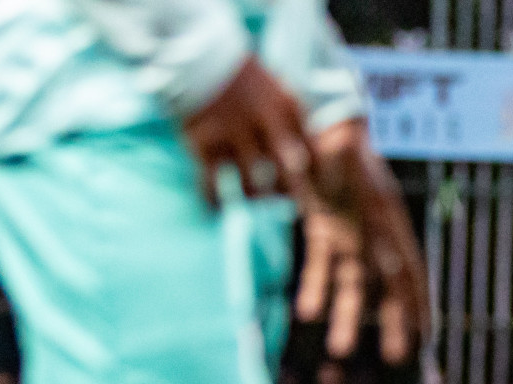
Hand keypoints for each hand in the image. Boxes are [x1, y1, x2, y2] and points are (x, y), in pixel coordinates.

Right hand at [182, 56, 311, 201]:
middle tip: (289, 202)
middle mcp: (264, 122)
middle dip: (290, 194)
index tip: (318, 190)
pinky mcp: (203, 141)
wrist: (194, 50)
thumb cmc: (240, 77)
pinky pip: (212, 186)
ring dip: (254, 197)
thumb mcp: (276, 89)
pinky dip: (214, 200)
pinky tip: (215, 205)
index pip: (314, 155)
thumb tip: (310, 155)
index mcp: (287, 109)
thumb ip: (294, 119)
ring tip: (252, 197)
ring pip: (253, 187)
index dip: (318, 178)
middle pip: (288, 175)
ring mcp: (233, 133)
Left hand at [296, 119, 428, 363]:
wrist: (315, 116)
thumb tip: (335, 145)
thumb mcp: (338, 143)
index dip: (418, 300)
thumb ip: (337, 151)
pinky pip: (322, 266)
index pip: (407, 266)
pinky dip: (315, 288)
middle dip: (394, 321)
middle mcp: (374, 230)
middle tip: (398, 358)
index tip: (428, 334)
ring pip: (354, 283)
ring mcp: (351, 232)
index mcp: (386, 217)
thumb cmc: (330, 130)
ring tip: (340, 348)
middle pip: (388, 284)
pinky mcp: (326, 229)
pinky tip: (305, 312)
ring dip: (349, 316)